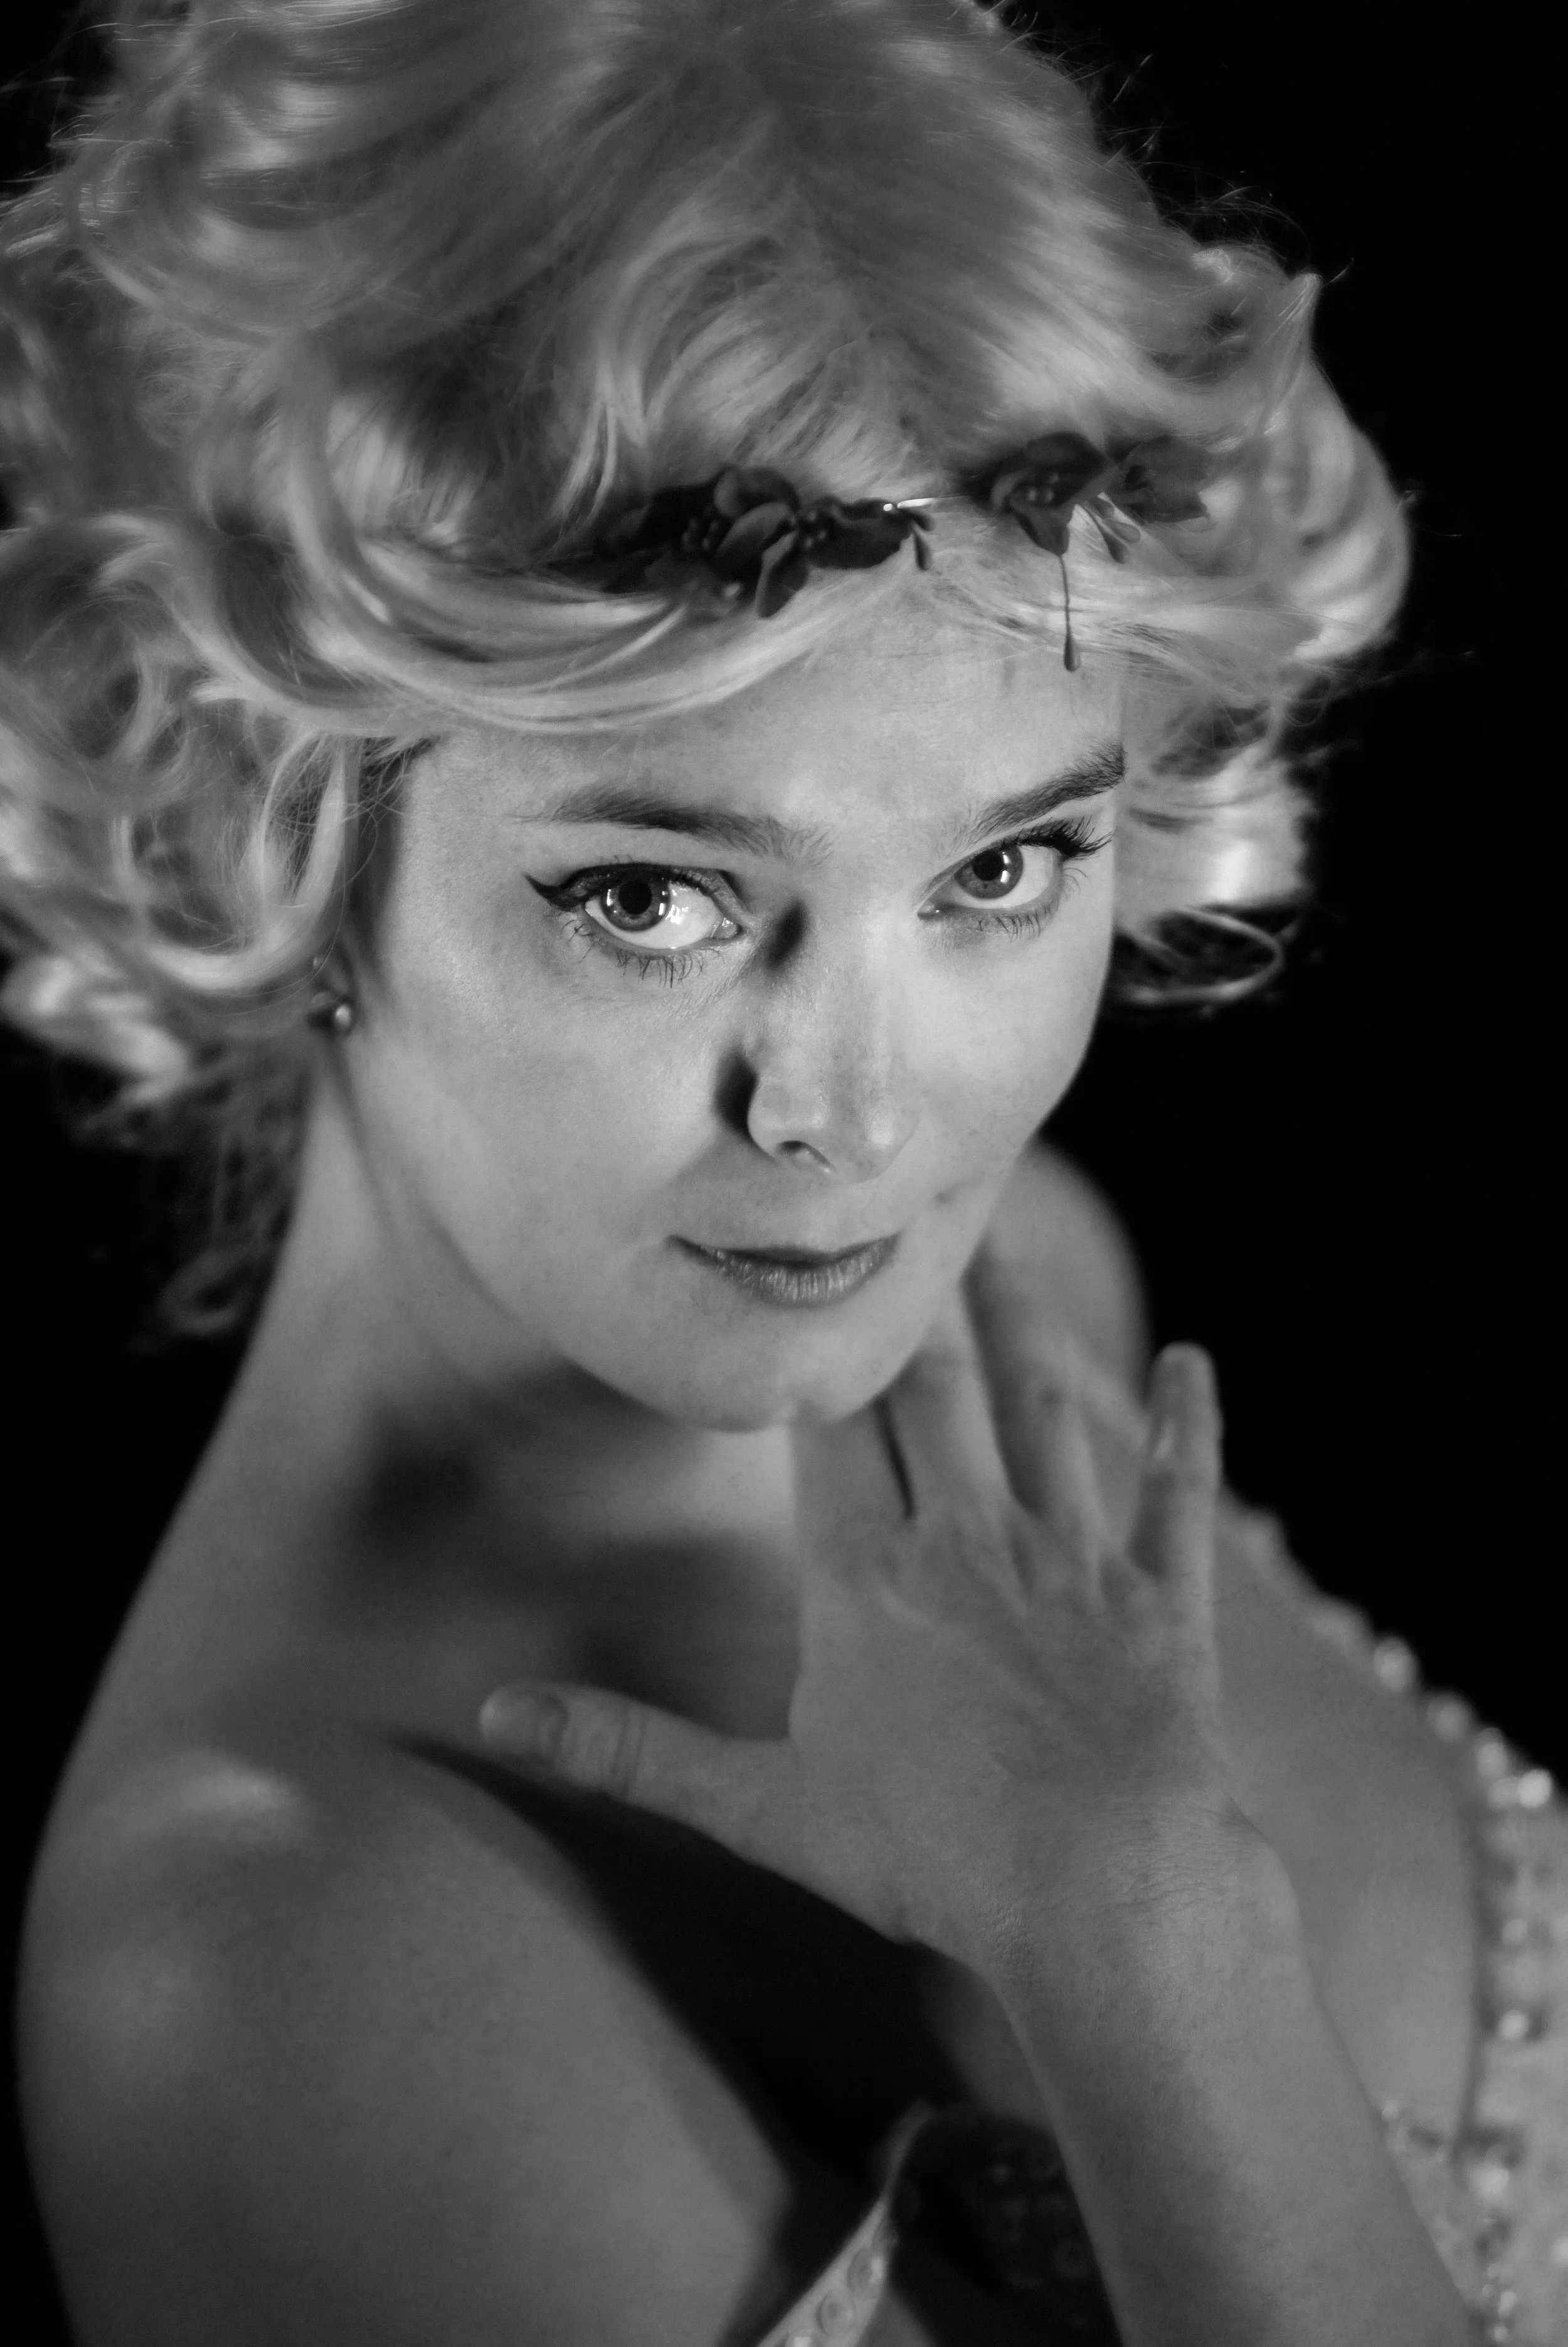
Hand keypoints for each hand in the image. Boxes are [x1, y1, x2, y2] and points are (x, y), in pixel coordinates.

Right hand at [479, 1269, 1250, 1976]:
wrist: (1104, 1895)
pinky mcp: (1163, 1596)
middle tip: (913, 1193)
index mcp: (866, 1576)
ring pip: (1042, 1405)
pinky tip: (1193, 1361)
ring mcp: (1071, 1559)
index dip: (817, 1346)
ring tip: (1006, 1236)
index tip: (809, 1259)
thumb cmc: (928, 1859)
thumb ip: (626, 1749)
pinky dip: (1186, 1423)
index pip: (830, 1428)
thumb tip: (491, 1714)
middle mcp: (966, 1538)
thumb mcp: (758, 1809)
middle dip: (915, 1292)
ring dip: (1023, 1317)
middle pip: (933, 1387)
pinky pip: (1177, 1489)